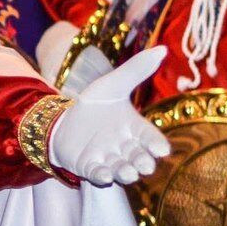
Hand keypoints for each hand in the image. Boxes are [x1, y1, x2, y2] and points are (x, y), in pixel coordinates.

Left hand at [47, 46, 172, 185]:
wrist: (63, 121)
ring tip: (128, 172)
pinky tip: (104, 174)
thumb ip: (136, 70)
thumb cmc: (94, 105)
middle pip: (139, 158)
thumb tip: (162, 49)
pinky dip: (102, 176)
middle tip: (146, 165)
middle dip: (143, 162)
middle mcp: (126, 147)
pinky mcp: (90, 168)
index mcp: (135, 129)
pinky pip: (98, 175)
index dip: (157, 144)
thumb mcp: (112, 85)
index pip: (151, 138)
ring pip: (122, 170)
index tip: (162, 149)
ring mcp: (109, 159)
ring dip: (126, 172)